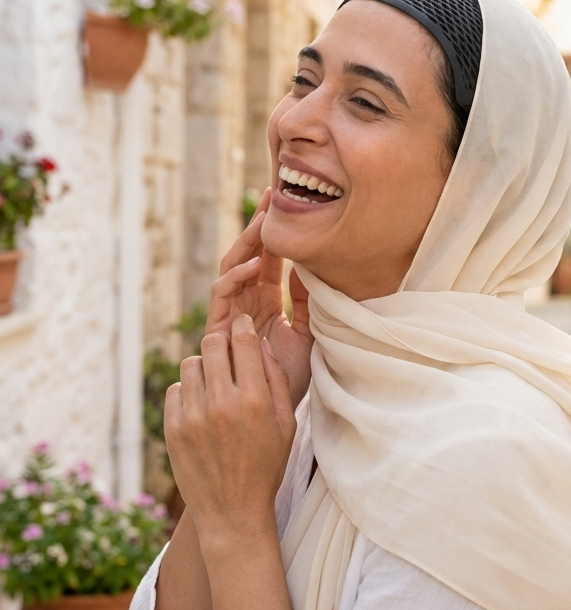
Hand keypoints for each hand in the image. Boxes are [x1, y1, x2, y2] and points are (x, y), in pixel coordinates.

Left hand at [164, 315, 297, 548]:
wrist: (232, 511)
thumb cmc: (266, 466)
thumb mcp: (285, 424)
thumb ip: (276, 380)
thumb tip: (261, 343)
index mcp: (254, 401)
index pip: (244, 341)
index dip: (244, 326)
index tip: (243, 324)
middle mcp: (222, 404)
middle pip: (213, 343)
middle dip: (223, 342)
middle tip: (229, 352)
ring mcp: (193, 416)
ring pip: (191, 364)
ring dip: (204, 367)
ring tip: (215, 385)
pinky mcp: (172, 429)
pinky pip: (175, 390)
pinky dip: (187, 392)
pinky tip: (201, 407)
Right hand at [207, 188, 312, 407]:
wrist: (269, 415)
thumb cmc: (288, 380)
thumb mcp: (309, 335)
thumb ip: (308, 302)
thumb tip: (313, 266)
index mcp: (265, 302)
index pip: (269, 260)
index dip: (276, 233)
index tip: (287, 203)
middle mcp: (245, 304)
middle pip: (248, 256)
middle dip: (258, 226)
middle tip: (271, 194)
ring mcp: (230, 315)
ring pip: (233, 269)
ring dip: (248, 244)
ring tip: (264, 222)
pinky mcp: (218, 330)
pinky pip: (222, 296)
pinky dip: (236, 278)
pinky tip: (254, 265)